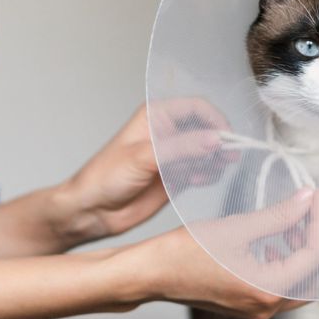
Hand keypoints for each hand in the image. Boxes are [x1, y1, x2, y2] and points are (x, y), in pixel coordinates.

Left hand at [59, 98, 234, 244]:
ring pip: (209, 150)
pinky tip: (199, 181)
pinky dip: (209, 174)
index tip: (226, 138)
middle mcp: (167, 132)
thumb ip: (181, 148)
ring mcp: (174, 155)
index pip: (196, 107)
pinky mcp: (177, 176)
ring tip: (210, 171)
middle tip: (227, 157)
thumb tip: (214, 139)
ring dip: (216, 160)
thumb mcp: (144, 157)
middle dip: (220, 141)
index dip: (215, 120)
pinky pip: (204, 170)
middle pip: (207, 127)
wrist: (91, 211)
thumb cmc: (104, 176)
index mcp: (156, 116)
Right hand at [127, 186, 318, 318]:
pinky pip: (278, 289)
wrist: (152, 273)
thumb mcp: (237, 227)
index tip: (317, 195)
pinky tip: (269, 244)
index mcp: (268, 289)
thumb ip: (278, 215)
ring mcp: (255, 310)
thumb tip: (308, 199)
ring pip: (298, 286)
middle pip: (314, 278)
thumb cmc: (186, 250)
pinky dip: (284, 266)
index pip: (314, 256)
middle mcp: (266, 307)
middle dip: (315, 243)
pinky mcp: (245, 306)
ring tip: (290, 226)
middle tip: (308, 212)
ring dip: (300, 256)